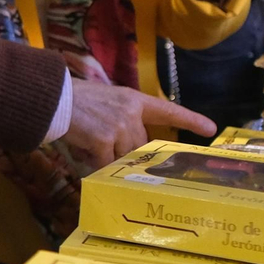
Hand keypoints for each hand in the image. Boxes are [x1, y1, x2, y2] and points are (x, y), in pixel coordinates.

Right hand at [64, 81, 215, 165]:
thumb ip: (124, 120)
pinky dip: (94, 163)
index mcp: (133, 100)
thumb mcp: (107, 102)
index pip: (167, 110)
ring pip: (123, 157)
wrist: (52, 99)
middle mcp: (131, 112)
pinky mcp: (104, 140)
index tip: (211, 129)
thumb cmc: (75, 101)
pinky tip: (83, 151)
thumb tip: (131, 150)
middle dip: (123, 151)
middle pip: (139, 145)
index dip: (190, 120)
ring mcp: (119, 126)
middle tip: (100, 141)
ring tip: (87, 143)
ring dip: (106, 157)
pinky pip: (105, 164)